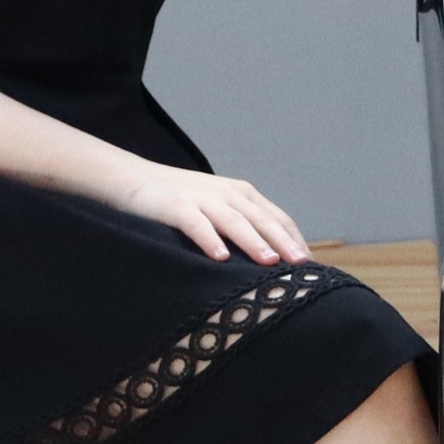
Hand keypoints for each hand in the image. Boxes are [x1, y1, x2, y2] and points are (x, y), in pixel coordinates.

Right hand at [112, 166, 310, 262]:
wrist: (133, 179)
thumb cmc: (180, 201)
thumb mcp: (217, 209)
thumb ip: (241, 226)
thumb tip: (271, 260)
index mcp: (242, 195)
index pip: (276, 217)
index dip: (294, 238)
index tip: (310, 262)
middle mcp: (228, 194)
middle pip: (262, 219)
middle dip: (284, 241)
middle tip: (301, 264)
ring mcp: (202, 199)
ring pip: (234, 221)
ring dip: (253, 241)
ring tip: (270, 261)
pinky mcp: (176, 206)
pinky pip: (196, 224)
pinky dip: (209, 239)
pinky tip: (219, 257)